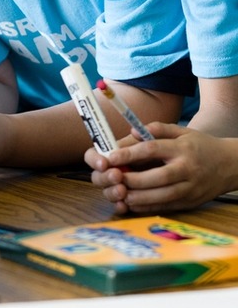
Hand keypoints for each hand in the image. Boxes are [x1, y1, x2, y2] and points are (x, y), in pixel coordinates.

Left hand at [86, 122, 237, 212]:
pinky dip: (148, 207)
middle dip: (131, 180)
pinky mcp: (190, 202)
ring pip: (161, 196)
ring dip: (137, 197)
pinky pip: (166, 207)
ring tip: (119, 193)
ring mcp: (190, 188)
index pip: (151, 150)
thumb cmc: (200, 145)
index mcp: (181, 148)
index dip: (129, 154)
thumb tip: (132, 132)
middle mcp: (186, 169)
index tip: (111, 157)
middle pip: (155, 177)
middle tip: (112, 178)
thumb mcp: (182, 131)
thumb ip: (157, 129)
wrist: (230, 165)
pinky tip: (132, 204)